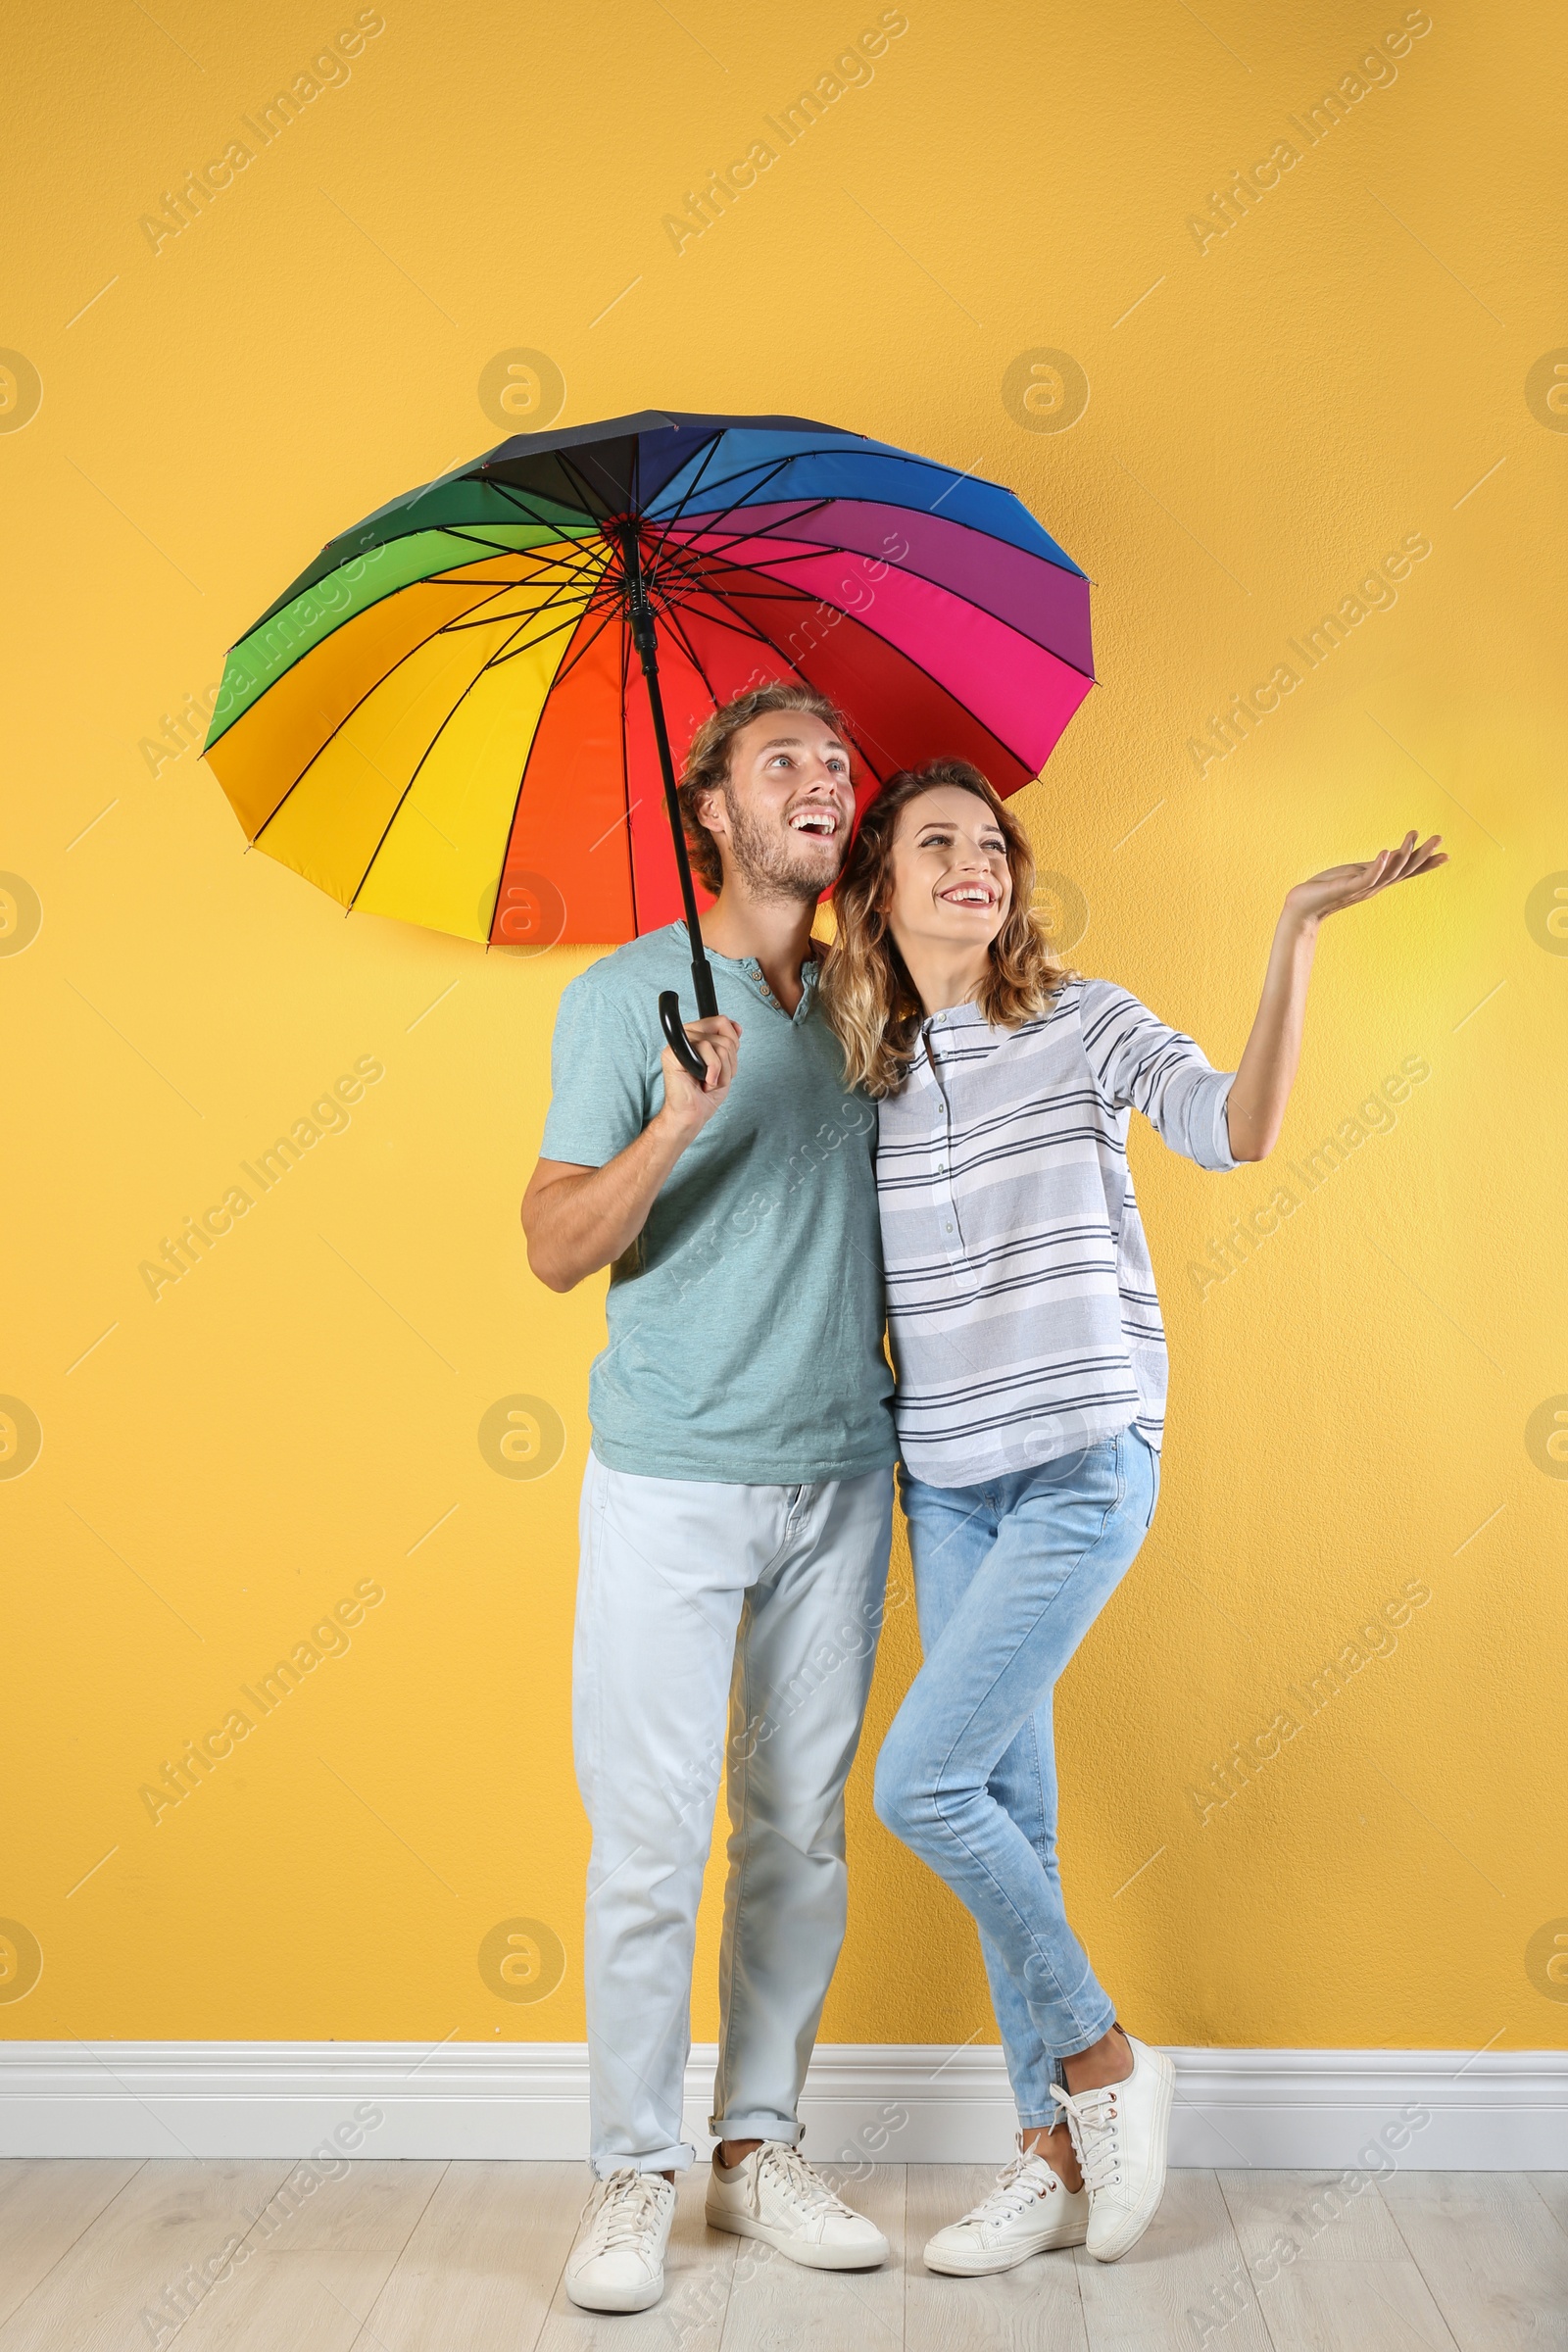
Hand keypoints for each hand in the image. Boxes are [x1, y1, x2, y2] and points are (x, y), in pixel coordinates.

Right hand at [656, 1015, 740, 1142]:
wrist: (691, 1115)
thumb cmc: (705, 1094)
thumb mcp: (725, 1065)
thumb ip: (729, 1043)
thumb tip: (737, 1027)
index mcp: (697, 1036)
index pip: (721, 1021)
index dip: (733, 1040)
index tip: (728, 1058)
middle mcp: (686, 1037)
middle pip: (724, 1035)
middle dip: (729, 1062)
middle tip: (715, 1077)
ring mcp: (679, 1044)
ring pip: (719, 1045)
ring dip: (722, 1070)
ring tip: (709, 1082)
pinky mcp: (673, 1053)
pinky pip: (706, 1050)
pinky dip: (714, 1071)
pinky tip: (704, 1082)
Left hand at [1284, 830, 1446, 926]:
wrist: (1302, 908)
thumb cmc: (1327, 889)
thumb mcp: (1356, 874)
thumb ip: (1374, 867)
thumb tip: (1392, 855)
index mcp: (1377, 881)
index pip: (1406, 872)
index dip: (1426, 864)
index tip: (1446, 855)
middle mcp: (1374, 886)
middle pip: (1404, 870)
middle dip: (1422, 855)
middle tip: (1439, 838)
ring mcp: (1361, 888)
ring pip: (1389, 872)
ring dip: (1403, 853)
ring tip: (1413, 834)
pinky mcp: (1346, 888)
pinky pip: (1366, 878)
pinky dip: (1377, 866)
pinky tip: (1385, 852)